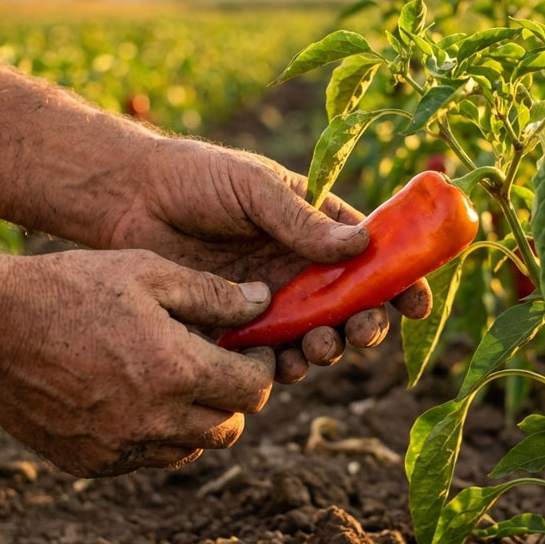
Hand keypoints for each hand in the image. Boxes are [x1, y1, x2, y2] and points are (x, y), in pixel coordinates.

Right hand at [0, 248, 275, 476]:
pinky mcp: (91, 463)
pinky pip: (146, 458)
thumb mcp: (147, 272)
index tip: (253, 349)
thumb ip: (212, 293)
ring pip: (191, 448)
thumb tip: (262, 302)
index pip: (254, 390)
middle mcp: (155, 421)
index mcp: (176, 371)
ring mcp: (121, 448)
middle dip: (235, 396)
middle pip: (230, 427)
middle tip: (219, 364)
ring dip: (199, 418)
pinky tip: (137, 395)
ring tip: (178, 378)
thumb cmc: (69, 289)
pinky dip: (157, 434)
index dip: (262, 368)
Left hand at [107, 138, 430, 381]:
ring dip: (329, 348)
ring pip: (317, 336)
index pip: (372, 257)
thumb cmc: (196, 177)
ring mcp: (271, 299)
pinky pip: (271, 355)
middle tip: (361, 331)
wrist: (128, 200)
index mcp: (316, 228)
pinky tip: (284, 365)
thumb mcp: (254, 188)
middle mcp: (300, 268)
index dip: (401, 280)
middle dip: (366, 324)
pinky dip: (285, 366)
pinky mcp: (236, 327)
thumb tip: (363, 244)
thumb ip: (302, 220)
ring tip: (318, 346)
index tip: (416, 303)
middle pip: (352, 306)